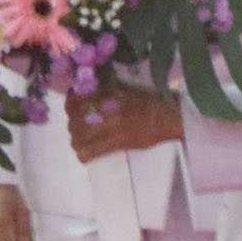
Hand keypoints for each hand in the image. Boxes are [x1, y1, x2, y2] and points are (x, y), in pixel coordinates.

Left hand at [66, 87, 187, 160]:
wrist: (170, 117)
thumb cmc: (151, 99)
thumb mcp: (127, 86)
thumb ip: (107, 86)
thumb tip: (88, 86)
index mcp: (110, 95)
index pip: (79, 101)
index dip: (71, 103)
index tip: (72, 102)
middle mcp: (109, 112)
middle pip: (76, 122)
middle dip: (72, 123)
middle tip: (75, 122)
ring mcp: (113, 130)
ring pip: (81, 140)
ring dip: (77, 139)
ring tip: (80, 138)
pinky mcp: (119, 144)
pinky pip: (94, 153)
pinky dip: (86, 154)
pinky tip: (86, 152)